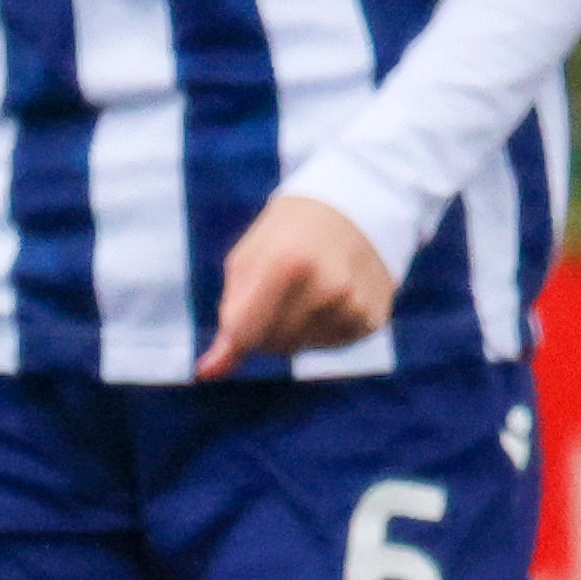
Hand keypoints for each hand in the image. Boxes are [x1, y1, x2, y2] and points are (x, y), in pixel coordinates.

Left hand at [190, 190, 395, 379]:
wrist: (355, 207)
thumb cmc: (287, 233)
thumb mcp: (247, 261)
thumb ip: (229, 319)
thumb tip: (207, 373)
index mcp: (287, 265)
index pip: (245, 336)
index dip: (238, 329)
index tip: (244, 309)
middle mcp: (326, 289)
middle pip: (274, 346)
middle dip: (266, 329)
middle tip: (281, 290)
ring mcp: (353, 305)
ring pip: (302, 348)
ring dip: (297, 329)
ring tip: (309, 288)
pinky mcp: (373, 318)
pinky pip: (330, 344)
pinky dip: (323, 329)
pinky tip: (331, 298)